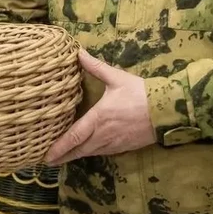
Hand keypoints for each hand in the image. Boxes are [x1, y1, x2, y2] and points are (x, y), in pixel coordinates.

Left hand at [44, 50, 156, 165]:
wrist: (166, 111)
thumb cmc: (140, 93)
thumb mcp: (117, 78)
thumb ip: (96, 67)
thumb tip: (79, 53)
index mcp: (98, 118)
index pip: (73, 136)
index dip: (59, 147)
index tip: (46, 155)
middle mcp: (103, 134)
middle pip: (78, 149)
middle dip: (62, 156)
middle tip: (47, 161)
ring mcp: (114, 143)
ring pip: (90, 153)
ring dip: (75, 156)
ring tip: (62, 158)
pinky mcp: (124, 147)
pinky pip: (102, 152)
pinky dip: (90, 153)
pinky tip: (86, 152)